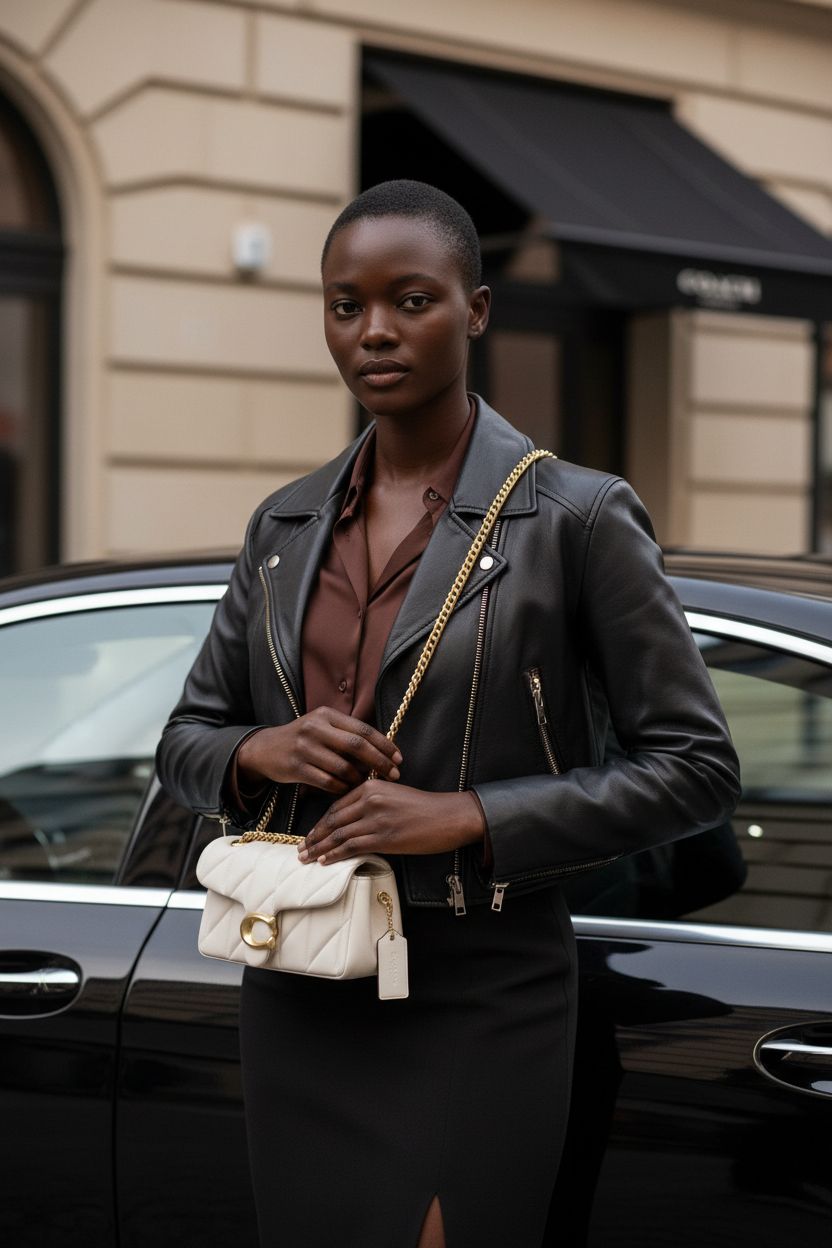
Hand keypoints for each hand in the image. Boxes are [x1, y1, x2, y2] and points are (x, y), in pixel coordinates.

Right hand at [236, 708, 401, 794]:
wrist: (265, 749)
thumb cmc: (303, 739)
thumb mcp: (322, 726)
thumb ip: (347, 734)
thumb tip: (383, 749)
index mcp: (327, 715)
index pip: (363, 729)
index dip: (384, 744)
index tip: (399, 758)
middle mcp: (316, 728)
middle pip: (357, 746)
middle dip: (379, 762)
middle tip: (394, 774)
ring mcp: (305, 748)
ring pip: (344, 767)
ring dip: (360, 778)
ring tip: (367, 783)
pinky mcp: (297, 768)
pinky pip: (328, 782)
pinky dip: (342, 787)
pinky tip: (348, 789)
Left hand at [298, 780, 485, 863]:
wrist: (448, 816)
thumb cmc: (424, 808)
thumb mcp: (393, 795)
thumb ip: (371, 803)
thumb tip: (350, 822)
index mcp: (371, 787)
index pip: (336, 806)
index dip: (320, 823)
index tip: (310, 834)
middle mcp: (370, 800)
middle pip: (333, 820)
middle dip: (314, 837)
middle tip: (301, 849)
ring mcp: (376, 819)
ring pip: (339, 835)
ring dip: (320, 849)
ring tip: (307, 858)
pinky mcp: (384, 837)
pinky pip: (352, 847)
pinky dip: (336, 855)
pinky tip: (326, 861)